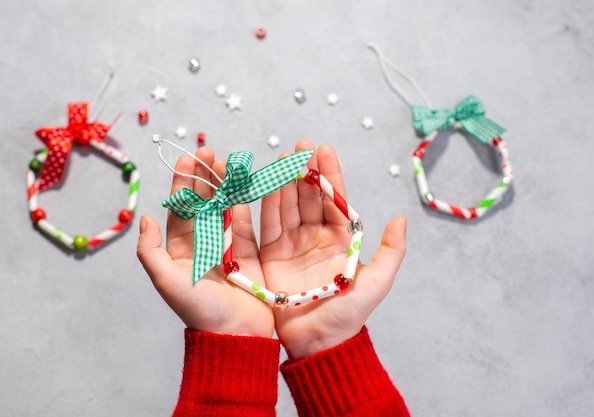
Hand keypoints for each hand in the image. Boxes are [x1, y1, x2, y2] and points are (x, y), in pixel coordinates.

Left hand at [137, 146, 273, 337]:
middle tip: (208, 151)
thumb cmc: (200, 310)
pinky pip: (245, 221)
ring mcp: (226, 247)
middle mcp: (202, 244)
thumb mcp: (166, 281)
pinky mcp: (248, 252)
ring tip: (226, 162)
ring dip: (224, 184)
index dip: (182, 184)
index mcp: (180, 250)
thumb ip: (150, 251)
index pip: (180, 209)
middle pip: (202, 203)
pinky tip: (243, 183)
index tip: (186, 160)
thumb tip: (144, 218)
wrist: (236, 334)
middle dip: (204, 177)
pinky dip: (243, 202)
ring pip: (223, 207)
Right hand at [259, 140, 406, 358]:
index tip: (323, 150)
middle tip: (298, 146)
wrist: (318, 341)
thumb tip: (403, 218)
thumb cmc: (349, 313)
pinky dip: (263, 204)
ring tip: (280, 159)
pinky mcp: (270, 256)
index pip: (334, 199)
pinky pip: (266, 225)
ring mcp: (291, 245)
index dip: (328, 174)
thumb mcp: (377, 281)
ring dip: (282, 182)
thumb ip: (391, 250)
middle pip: (308, 197)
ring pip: (286, 206)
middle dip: (302, 171)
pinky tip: (262, 185)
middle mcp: (315, 237)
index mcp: (340, 238)